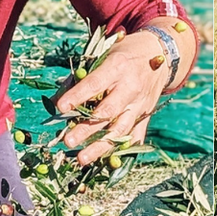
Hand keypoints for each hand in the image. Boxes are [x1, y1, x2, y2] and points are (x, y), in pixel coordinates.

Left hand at [54, 31, 172, 166]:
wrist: (159, 53)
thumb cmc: (124, 54)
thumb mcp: (103, 55)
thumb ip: (82, 77)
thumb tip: (57, 101)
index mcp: (117, 67)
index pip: (94, 84)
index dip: (77, 96)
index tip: (60, 108)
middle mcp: (130, 87)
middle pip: (107, 112)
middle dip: (86, 129)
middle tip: (68, 141)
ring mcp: (140, 104)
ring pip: (121, 130)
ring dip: (100, 147)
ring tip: (81, 158)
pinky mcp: (146, 115)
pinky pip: (134, 136)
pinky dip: (120, 150)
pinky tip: (105, 163)